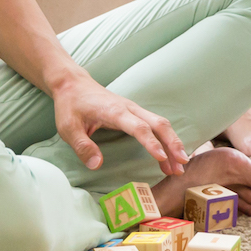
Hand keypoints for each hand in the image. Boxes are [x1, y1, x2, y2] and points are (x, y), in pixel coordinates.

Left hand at [50, 71, 188, 176]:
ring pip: (161, 124)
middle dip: (173, 144)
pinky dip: (166, 139)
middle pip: (159, 124)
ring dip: (172, 143)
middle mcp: (129, 108)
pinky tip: (169, 155)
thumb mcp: (69, 128)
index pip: (139, 128)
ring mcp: (134, 109)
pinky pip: (155, 125)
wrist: (73, 84)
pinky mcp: (134, 112)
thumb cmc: (71, 105)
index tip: (162, 158)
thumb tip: (97, 165)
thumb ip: (82, 147)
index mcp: (115, 112)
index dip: (151, 143)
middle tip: (181, 165)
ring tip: (178, 167)